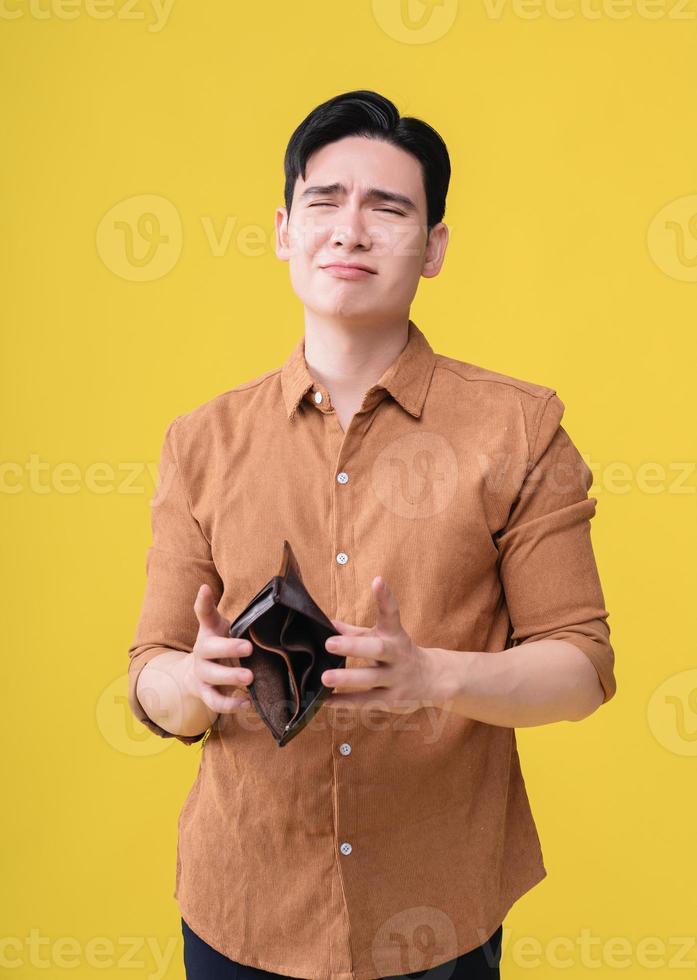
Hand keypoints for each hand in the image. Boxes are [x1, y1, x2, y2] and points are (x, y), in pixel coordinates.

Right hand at [184, 583, 255, 714]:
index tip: (205, 588)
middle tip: (249, 648)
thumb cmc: (221, 645)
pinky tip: (247, 703)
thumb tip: (266, 606)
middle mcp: (202, 651)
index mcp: (209, 631)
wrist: (197, 674)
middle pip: (209, 648)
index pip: (204, 614)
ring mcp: (202, 673)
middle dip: (229, 648)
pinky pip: (215, 702)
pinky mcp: (205, 693)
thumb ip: (242, 620)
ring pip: (212, 676)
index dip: (204, 601)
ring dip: (230, 677)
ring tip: (250, 679)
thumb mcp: (226, 628)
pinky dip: (230, 705)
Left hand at [320, 576, 446, 713]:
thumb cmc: (397, 652)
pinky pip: (366, 701)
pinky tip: (326, 701)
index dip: (385, 597)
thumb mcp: (382, 636)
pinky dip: (345, 702)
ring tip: (325, 678)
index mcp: (394, 634)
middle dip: (353, 647)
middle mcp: (397, 655)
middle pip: (378, 649)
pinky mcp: (391, 699)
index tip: (377, 581)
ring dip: (347, 679)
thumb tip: (328, 623)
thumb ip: (354, 631)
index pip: (391, 613)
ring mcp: (395, 678)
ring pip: (371, 679)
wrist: (432, 678)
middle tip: (330, 643)